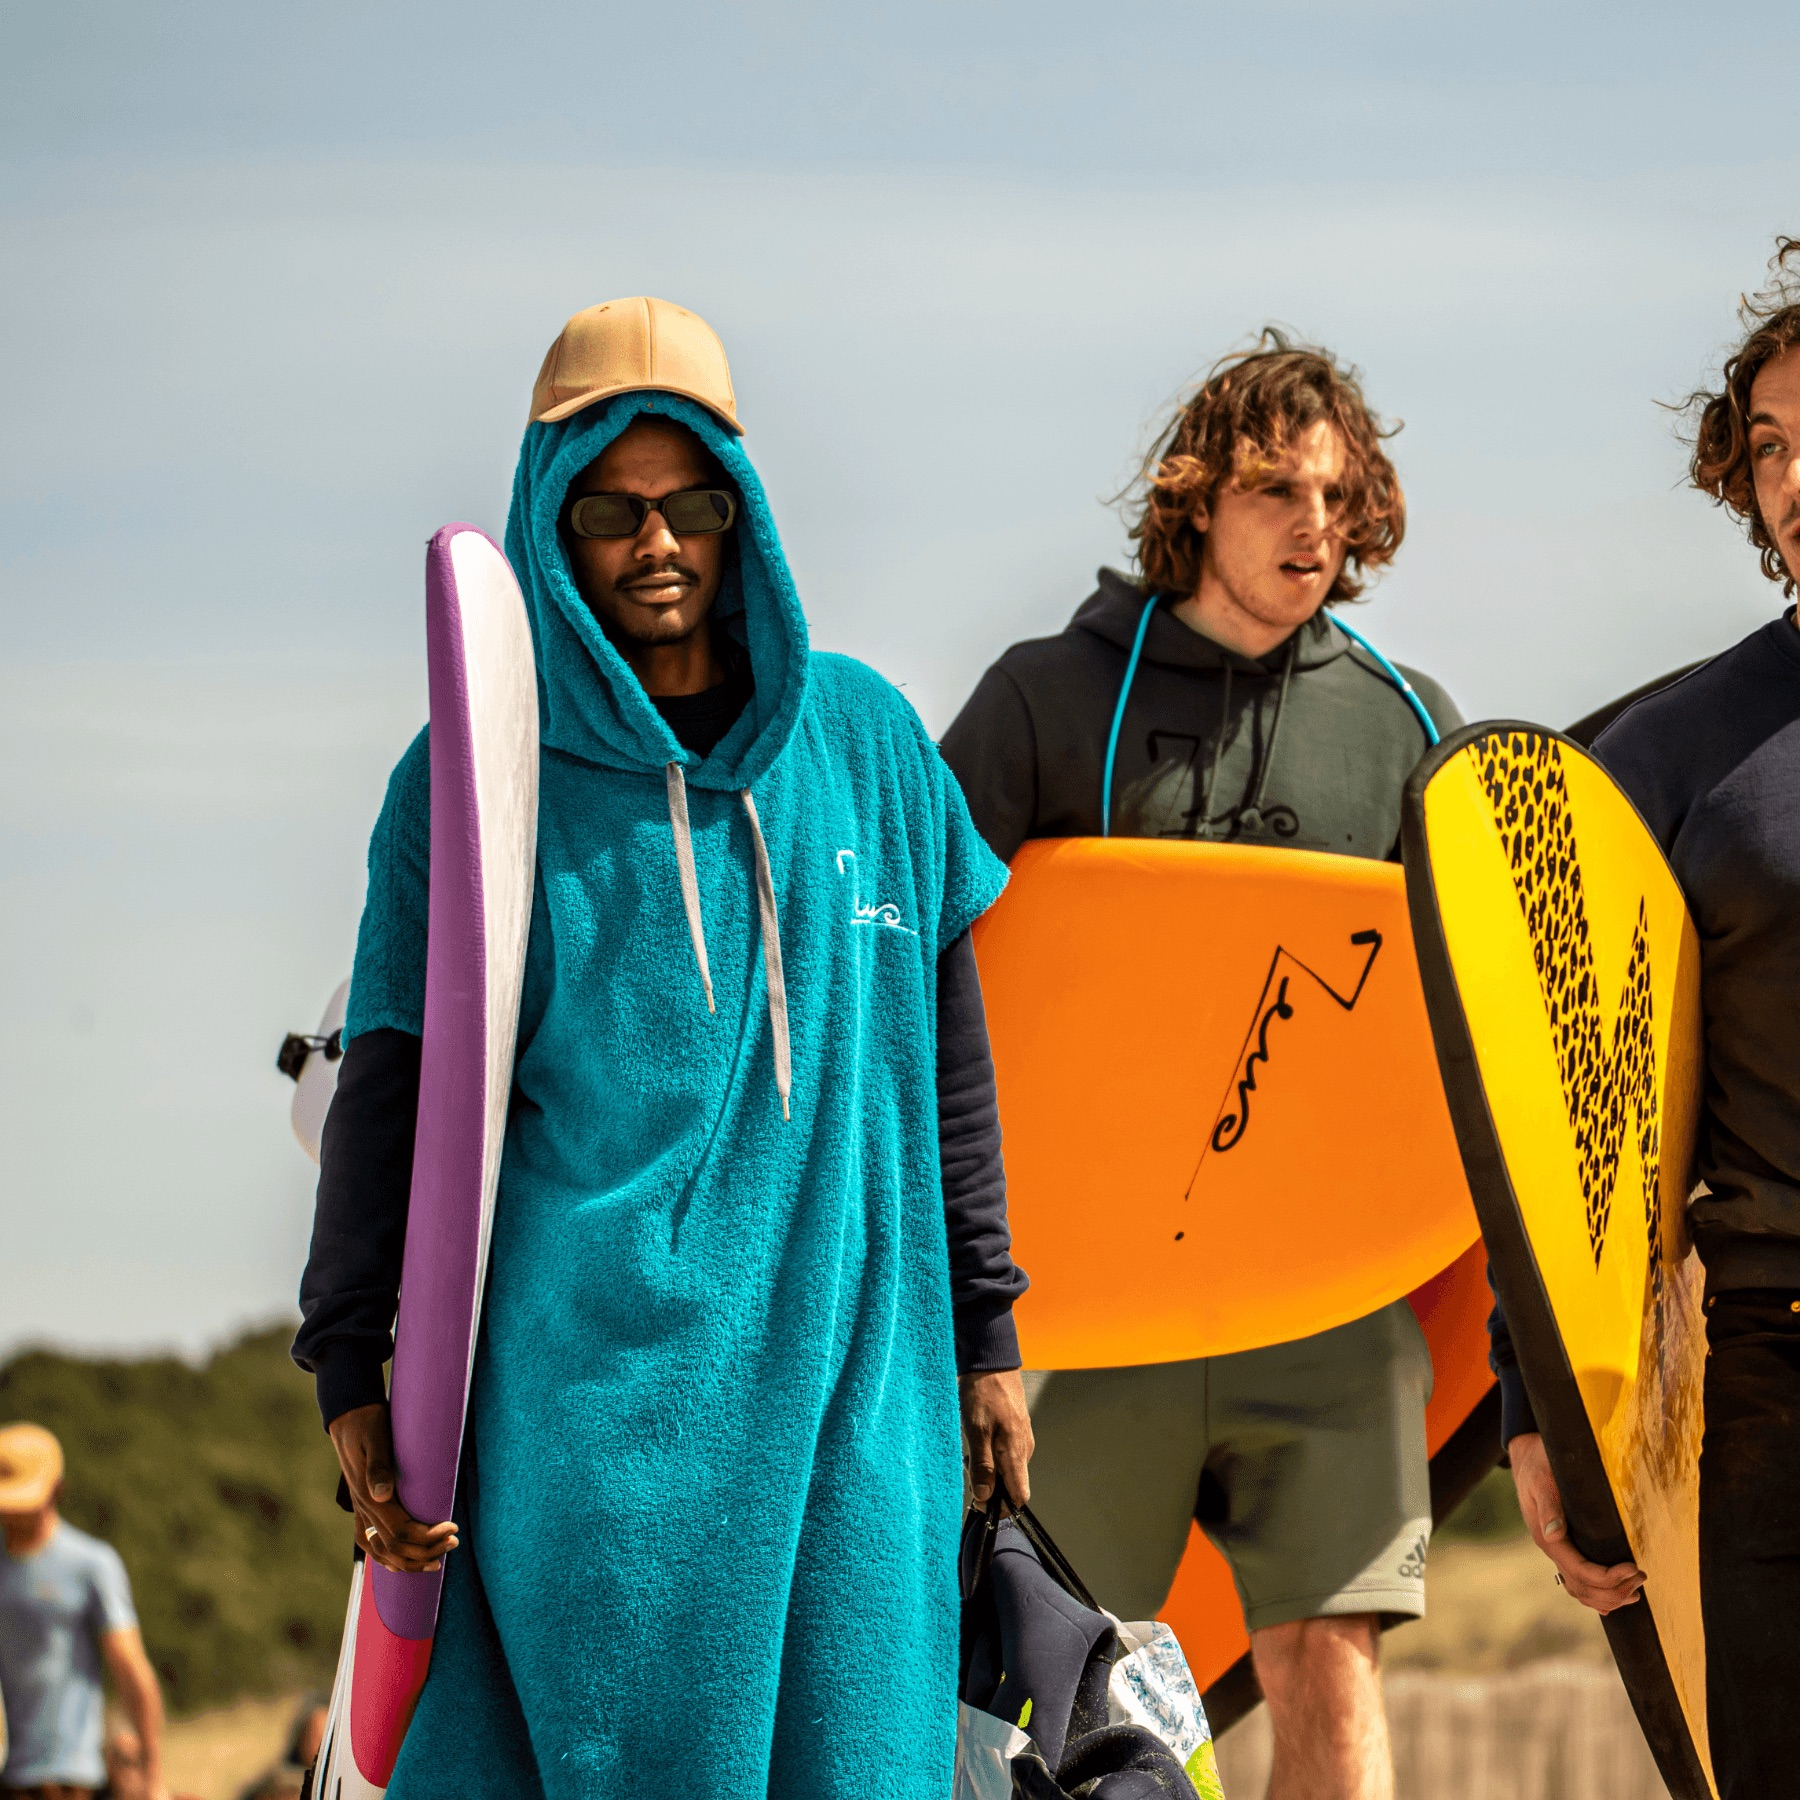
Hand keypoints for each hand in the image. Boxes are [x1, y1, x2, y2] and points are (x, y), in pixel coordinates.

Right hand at [327, 1402, 458, 1574]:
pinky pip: (370, 1543)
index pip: (400, 1532)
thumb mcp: (376, 1438)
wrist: (349, 1416)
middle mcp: (363, 1508)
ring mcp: (360, 1510)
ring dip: (409, 1560)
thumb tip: (382, 1495)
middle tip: (454, 1542)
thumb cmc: (368, 1424)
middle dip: (426, 1551)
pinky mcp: (362, 1506)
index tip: (452, 1528)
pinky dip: (387, 1558)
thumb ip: (378, 1467)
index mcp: (368, 1496)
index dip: (427, 1537)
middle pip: (394, 1547)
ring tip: (437, 1558)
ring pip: (381, 1551)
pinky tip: (402, 1563)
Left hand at [960, 1369, 1033, 1513]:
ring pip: (1007, 1469)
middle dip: (989, 1486)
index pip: (1020, 1496)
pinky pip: (1005, 1454)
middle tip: (967, 1467)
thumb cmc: (983, 1392)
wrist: (992, 1360)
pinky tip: (976, 1440)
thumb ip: (982, 1466)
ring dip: (988, 1469)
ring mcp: (1021, 1439)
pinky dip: (990, 1455)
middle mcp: (1024, 1449)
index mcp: (1016, 1452)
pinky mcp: (1015, 1430)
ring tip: (969, 1449)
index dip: (1001, 1506)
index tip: (979, 1502)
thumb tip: (985, 1497)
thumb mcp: (975, 1431)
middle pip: (1011, 1485)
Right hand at [1509, 1432, 1644, 1612]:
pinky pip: (1578, 1582)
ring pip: (1581, 1590)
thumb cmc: (1539, 1465)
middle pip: (1583, 1587)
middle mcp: (1551, 1548)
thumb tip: (1554, 1535)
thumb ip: (1548, 1508)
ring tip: (1635, 1589)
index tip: (1633, 1567)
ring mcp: (1556, 1550)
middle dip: (1614, 1589)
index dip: (1608, 1577)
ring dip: (1609, 1596)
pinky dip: (1597, 1595)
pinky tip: (1615, 1595)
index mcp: (1547, 1538)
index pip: (1580, 1571)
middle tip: (1641, 1576)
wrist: (1528, 1457)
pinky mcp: (1563, 1547)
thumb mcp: (1542, 1481)